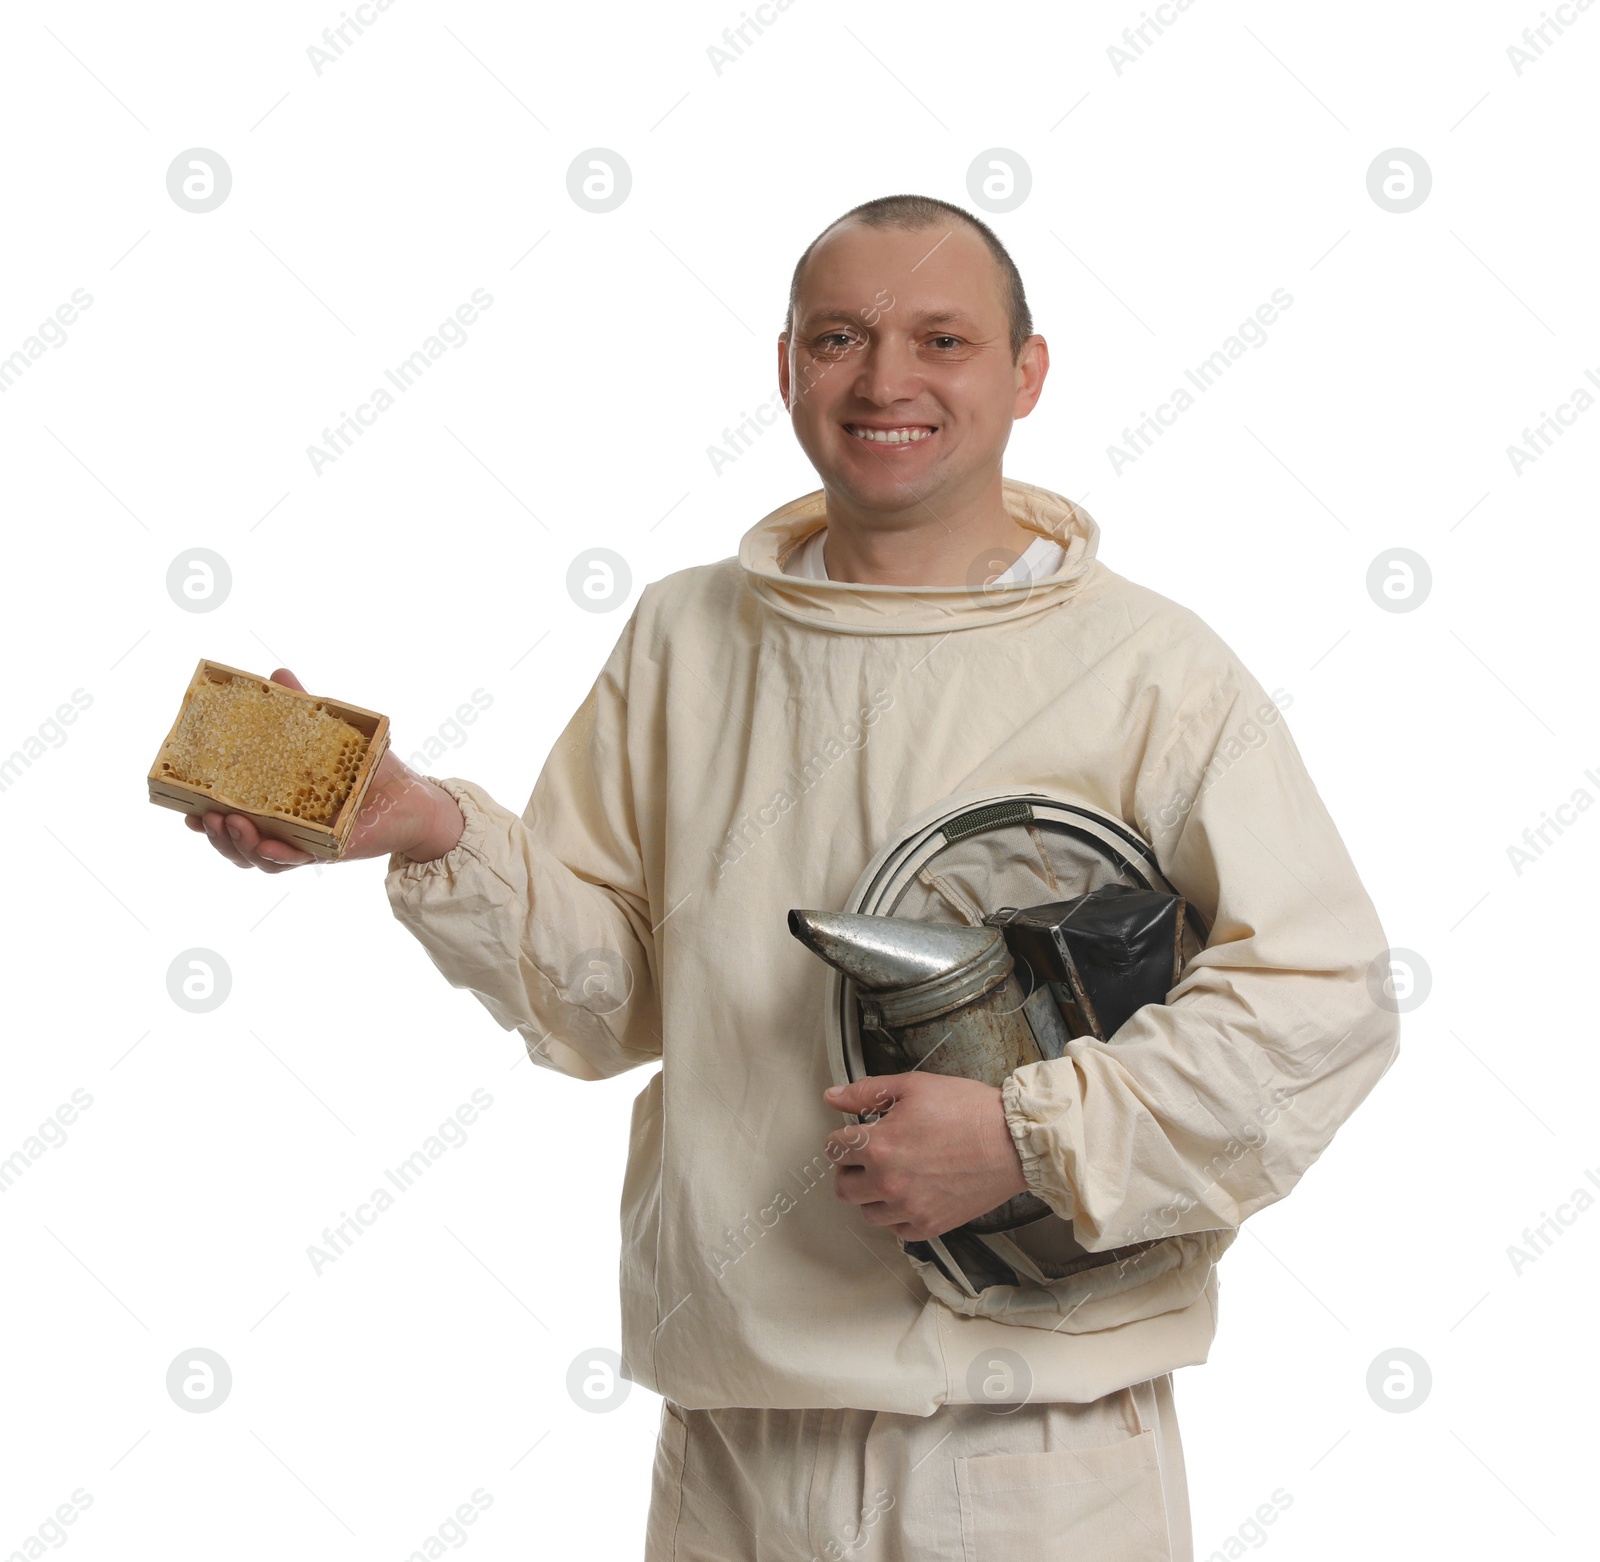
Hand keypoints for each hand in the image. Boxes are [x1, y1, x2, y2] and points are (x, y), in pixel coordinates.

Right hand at [182, 668, 464, 871]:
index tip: (186, 809)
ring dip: (240, 845)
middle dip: (217, 835)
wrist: (413, 797)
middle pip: (238, 845)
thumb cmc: (368, 770)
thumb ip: (301, 711)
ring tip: (231, 823)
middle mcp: (287, 832)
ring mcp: (307, 845)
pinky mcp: (331, 852)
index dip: (206, 820)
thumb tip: (277, 674)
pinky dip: (279, 856)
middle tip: (205, 816)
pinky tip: (268, 845)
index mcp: (277, 809)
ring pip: (261, 859)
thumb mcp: (330, 736)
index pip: (232, 820)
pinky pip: (299, 861)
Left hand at [822, 1072, 1030, 1240]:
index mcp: (878, 1146)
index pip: (834, 1149)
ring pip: (866, 1212)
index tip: (856, 1134)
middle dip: (850, 1169)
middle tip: (869, 1157)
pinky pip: (896, 1230)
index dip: (843, 1137)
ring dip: (871, 1194)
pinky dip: (897, 1215)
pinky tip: (910, 1194)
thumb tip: (833, 1096)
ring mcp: (908, 1208)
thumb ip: (866, 1092)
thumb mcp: (913, 1086)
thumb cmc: (968, 1110)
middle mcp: (887, 1183)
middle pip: (842, 1187)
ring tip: (892, 1175)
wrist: (1012, 1142)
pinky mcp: (930, 1226)